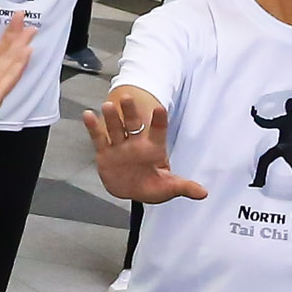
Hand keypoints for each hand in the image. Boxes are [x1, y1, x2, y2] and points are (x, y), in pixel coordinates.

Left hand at [0, 18, 38, 181]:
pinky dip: (18, 66)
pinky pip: (7, 80)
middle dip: (15, 38)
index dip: (4, 44)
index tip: (12, 27)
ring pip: (9, 66)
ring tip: (30, 28)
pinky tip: (26, 52)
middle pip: (5, 60)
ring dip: (20, 46)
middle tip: (25, 18)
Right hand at [86, 85, 205, 201]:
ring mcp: (120, 146)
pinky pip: (99, 138)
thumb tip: (203, 193)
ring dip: (112, 117)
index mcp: (154, 149)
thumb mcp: (169, 188)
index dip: (159, 121)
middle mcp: (136, 144)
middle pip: (133, 124)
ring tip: (108, 105)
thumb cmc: (151, 187)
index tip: (159, 109)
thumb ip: (184, 187)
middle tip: (129, 98)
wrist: (130, 190)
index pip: (158, 131)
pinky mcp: (105, 153)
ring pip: (116, 128)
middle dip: (131, 112)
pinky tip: (87, 115)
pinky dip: (93, 127)